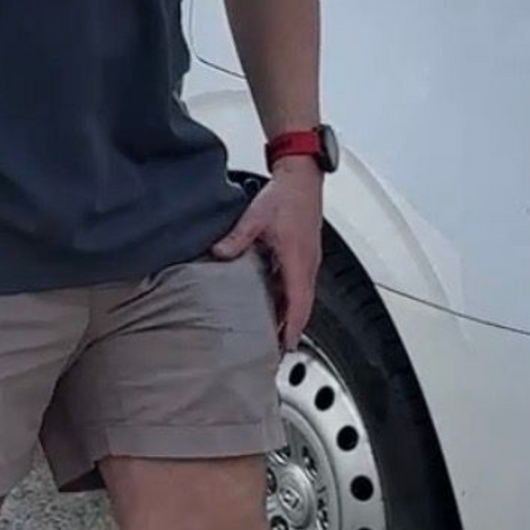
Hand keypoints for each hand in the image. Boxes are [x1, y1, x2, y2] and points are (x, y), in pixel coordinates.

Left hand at [212, 161, 322, 351]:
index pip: (298, 303)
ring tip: (275, 335)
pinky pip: (300, 285)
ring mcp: (309, 260)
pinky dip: (291, 301)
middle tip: (276, 350)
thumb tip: (219, 253)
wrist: (302, 178)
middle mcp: (308, 264)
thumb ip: (238, 238)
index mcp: (298, 259)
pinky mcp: (305, 255)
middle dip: (292, 330)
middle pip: (303, 306)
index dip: (292, 327)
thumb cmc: (285, 195)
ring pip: (302, 297)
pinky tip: (275, 305)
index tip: (285, 346)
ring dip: (291, 316)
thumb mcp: (255, 217)